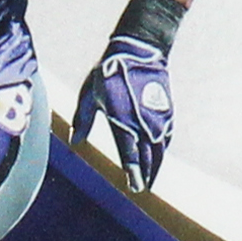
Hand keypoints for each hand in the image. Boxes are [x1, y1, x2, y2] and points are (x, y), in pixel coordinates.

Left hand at [71, 36, 172, 193]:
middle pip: (147, 155)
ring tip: (151, 179)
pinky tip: (160, 156)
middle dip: (145, 174)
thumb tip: (75, 142)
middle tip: (142, 189)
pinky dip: (163, 149)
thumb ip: (83, 120)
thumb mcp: (89, 95)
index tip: (135, 187)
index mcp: (122, 119)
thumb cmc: (109, 73)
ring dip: (156, 164)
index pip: (129, 153)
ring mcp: (157, 117)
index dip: (133, 172)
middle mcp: (142, 121)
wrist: (139, 51)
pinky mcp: (166, 111)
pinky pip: (166, 136)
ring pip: (159, 148)